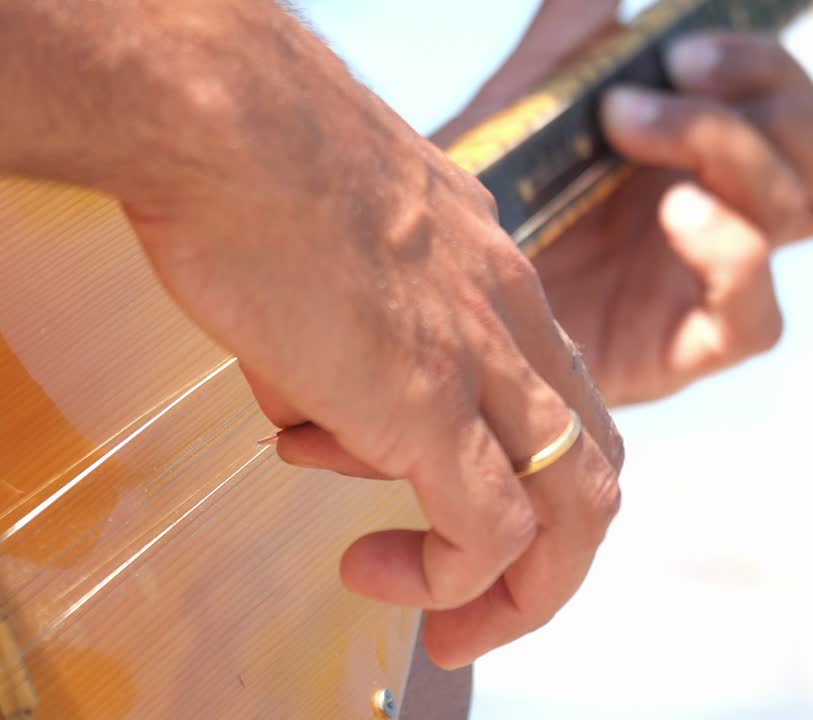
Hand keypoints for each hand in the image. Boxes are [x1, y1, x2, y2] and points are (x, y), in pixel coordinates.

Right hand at [116, 4, 622, 669]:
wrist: (219, 117)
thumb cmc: (250, 162)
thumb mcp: (334, 249)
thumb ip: (345, 335)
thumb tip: (312, 408)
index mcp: (490, 278)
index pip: (556, 401)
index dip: (526, 478)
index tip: (453, 521)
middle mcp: (509, 318)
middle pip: (593, 468)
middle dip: (549, 564)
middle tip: (474, 611)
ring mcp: (479, 358)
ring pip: (575, 511)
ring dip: (521, 593)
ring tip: (447, 627)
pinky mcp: (428, 400)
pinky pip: (485, 529)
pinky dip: (446, 576)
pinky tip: (369, 569)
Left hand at [438, 11, 812, 405]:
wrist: (425, 301)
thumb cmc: (481, 207)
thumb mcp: (521, 109)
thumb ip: (573, 41)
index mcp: (705, 160)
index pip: (799, 108)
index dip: (767, 65)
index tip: (678, 45)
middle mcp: (727, 219)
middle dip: (778, 96)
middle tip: (672, 75)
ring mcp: (711, 284)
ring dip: (738, 147)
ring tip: (631, 126)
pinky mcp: (685, 351)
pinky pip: (759, 316)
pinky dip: (734, 249)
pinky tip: (675, 212)